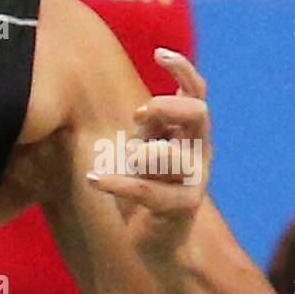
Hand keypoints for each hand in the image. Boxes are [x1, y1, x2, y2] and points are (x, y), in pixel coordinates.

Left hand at [86, 48, 211, 261]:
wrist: (158, 241)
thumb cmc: (147, 185)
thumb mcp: (146, 145)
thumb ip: (149, 124)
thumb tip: (142, 108)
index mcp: (191, 132)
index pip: (197, 91)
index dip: (182, 69)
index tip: (158, 52)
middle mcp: (199, 152)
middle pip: (198, 114)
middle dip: (166, 106)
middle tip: (137, 115)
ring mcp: (194, 182)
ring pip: (174, 156)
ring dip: (143, 154)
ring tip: (126, 159)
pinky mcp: (180, 209)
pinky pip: (146, 191)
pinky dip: (117, 183)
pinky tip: (94, 178)